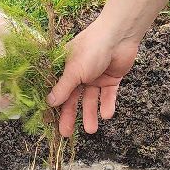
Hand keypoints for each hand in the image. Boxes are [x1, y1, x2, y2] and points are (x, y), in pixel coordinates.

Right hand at [47, 8, 149, 136]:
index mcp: (66, 68)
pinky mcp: (111, 79)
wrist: (120, 36)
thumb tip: (49, 102)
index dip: (54, 106)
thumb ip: (63, 88)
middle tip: (66, 133)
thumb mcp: (74, 70)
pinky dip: (107, 105)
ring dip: (90, 114)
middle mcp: (79, 73)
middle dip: (71, 116)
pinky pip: (108, 96)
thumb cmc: (92, 48)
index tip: (50, 122)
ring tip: (91, 130)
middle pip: (73, 98)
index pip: (57, 90)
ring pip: (91, 100)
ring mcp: (96, 76)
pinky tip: (107, 115)